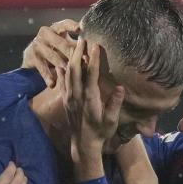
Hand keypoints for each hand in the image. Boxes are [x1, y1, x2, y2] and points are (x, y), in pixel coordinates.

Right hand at [22, 19, 78, 87]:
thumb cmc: (54, 50)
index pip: (64, 24)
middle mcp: (46, 33)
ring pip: (52, 55)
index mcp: (56, 28)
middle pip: (61, 42)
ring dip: (61, 64)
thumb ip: (76, 46)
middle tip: (81, 60)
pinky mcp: (31, 56)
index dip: (71, 26)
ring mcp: (37, 44)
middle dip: (71, 52)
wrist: (32, 58)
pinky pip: (42, 67)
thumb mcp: (64, 45)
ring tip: (68, 71)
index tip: (80, 28)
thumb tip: (93, 51)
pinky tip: (52, 84)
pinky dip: (47, 76)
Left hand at [61, 37, 123, 176]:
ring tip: (75, 46)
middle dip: (79, 52)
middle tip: (82, 38)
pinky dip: (62, 71)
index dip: (93, 59)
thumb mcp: (111, 122)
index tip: (96, 45)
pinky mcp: (65, 100)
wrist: (83, 145)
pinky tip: (62, 63)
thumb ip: (115, 105)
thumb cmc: (100, 133)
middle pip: (75, 69)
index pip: (91, 75)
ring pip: (67, 73)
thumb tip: (120, 88)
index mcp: (89, 99)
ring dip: (71, 58)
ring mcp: (69, 98)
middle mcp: (77, 96)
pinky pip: (62, 82)